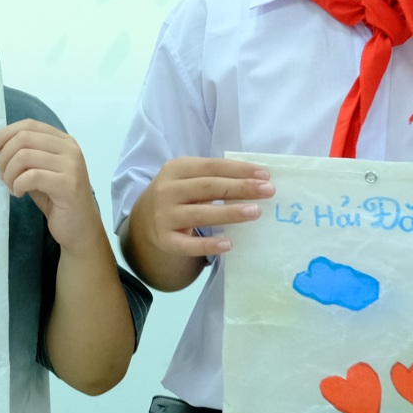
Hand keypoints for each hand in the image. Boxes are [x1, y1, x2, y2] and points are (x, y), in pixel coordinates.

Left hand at [0, 120, 103, 253]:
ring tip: (11, 187)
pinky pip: (31, 177)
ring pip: (24, 156)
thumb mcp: (39, 172)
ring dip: (9, 173)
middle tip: (1, 175)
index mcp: (63, 141)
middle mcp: (70, 148)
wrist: (79, 228)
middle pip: (24, 138)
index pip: (29, 125)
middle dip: (4, 156)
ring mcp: (71, 165)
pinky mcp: (68, 184)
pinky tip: (19, 194)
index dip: (6, 134)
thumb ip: (25, 157)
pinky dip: (17, 185)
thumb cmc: (57, 200)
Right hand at [130, 157, 274, 261]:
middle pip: (208, 187)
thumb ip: (215, 177)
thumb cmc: (178, 195)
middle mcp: (167, 190)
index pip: (212, 166)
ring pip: (200, 214)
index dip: (239, 170)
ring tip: (255, 212)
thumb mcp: (188, 179)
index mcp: (176, 169)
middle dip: (240, 188)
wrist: (144, 221)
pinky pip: (188, 244)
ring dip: (230, 212)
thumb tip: (257, 179)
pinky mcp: (165, 240)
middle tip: (268, 191)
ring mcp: (164, 216)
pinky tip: (228, 244)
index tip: (265, 175)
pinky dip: (208, 245)